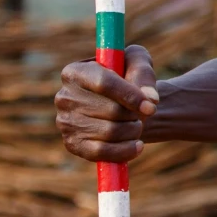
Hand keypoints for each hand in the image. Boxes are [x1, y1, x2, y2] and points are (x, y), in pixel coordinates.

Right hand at [56, 44, 157, 162]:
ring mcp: (65, 122)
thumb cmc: (128, 79)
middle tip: (142, 114)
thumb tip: (151, 99)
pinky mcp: (72, 144)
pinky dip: (124, 151)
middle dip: (134, 115)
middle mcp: (65, 97)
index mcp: (75, 72)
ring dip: (133, 131)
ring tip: (137, 125)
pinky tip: (137, 145)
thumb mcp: (138, 63)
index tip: (151, 106)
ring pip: (110, 132)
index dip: (130, 95)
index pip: (103, 83)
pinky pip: (101, 152)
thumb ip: (144, 73)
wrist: (120, 105)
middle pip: (111, 110)